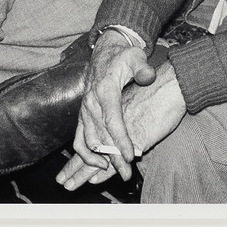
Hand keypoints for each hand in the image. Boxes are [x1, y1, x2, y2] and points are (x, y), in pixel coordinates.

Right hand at [68, 29, 156, 180]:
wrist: (106, 52)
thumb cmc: (124, 57)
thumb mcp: (136, 57)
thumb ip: (142, 68)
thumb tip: (148, 76)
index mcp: (105, 90)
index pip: (113, 120)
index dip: (121, 140)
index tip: (131, 156)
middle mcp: (91, 102)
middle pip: (101, 136)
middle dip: (114, 157)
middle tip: (127, 173)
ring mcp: (85, 110)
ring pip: (88, 141)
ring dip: (100, 159)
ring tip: (117, 172)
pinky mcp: (82, 116)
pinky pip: (79, 139)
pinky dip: (86, 154)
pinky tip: (101, 164)